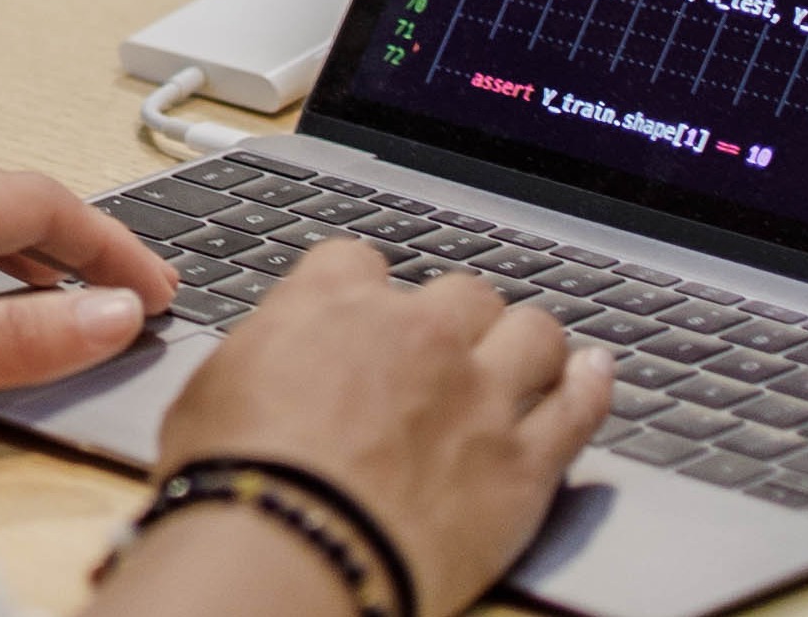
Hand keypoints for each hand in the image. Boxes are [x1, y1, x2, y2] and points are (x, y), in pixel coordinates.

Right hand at [125, 239, 612, 611]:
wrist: (292, 547)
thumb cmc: (235, 482)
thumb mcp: (211, 394)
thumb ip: (263, 358)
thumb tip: (270, 360)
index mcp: (333, 306)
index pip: (360, 260)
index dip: (365, 288)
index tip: (367, 311)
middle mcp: (417, 334)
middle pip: (462, 291)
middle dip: (455, 316)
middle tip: (446, 347)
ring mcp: (480, 395)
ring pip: (535, 333)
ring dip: (529, 342)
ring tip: (527, 355)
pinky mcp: (524, 463)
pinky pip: (579, 407)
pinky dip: (592, 386)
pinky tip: (596, 373)